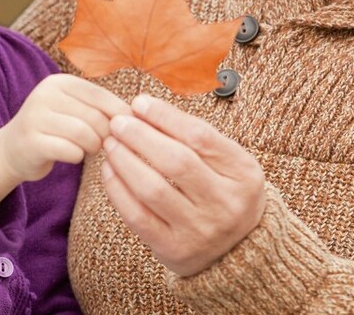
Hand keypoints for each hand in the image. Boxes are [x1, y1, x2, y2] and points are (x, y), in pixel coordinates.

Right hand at [0, 74, 129, 203]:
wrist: (12, 150)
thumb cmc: (55, 130)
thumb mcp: (74, 110)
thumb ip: (100, 108)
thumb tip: (139, 116)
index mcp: (60, 82)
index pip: (100, 95)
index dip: (119, 115)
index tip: (128, 131)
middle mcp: (45, 94)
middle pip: (95, 116)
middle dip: (106, 135)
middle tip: (103, 144)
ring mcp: (35, 117)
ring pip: (84, 133)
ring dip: (93, 146)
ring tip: (89, 149)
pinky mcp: (30, 141)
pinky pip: (69, 150)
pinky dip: (77, 156)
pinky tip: (73, 156)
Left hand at [101, 94, 265, 276]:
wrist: (238, 251)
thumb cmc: (223, 191)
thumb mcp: (228, 162)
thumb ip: (193, 136)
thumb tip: (143, 107)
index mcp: (244, 174)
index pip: (200, 137)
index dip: (165, 116)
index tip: (140, 102)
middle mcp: (226, 204)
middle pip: (176, 162)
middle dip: (141, 136)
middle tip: (118, 121)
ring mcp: (201, 230)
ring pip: (153, 189)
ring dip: (125, 160)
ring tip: (111, 143)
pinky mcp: (175, 250)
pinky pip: (138, 217)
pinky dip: (118, 190)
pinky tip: (109, 170)